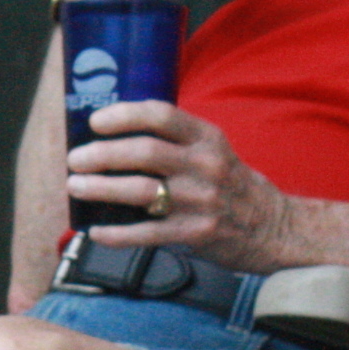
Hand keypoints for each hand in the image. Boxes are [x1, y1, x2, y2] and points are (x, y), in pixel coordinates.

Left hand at [68, 99, 293, 270]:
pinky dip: (117, 234)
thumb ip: (175, 142)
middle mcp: (205, 165)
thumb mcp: (213, 151)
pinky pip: (148, 234)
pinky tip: (96, 231)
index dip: (124, 115)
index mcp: (207, 138)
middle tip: (76, 159)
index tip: (95, 122)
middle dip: (102, 154)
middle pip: (144, 153)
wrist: (273, 227)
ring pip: (141, 191)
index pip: (162, 115)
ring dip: (102, 189)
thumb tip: (113, 138)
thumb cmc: (231, 184)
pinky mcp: (196, 233)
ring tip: (76, 187)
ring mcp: (201, 200)